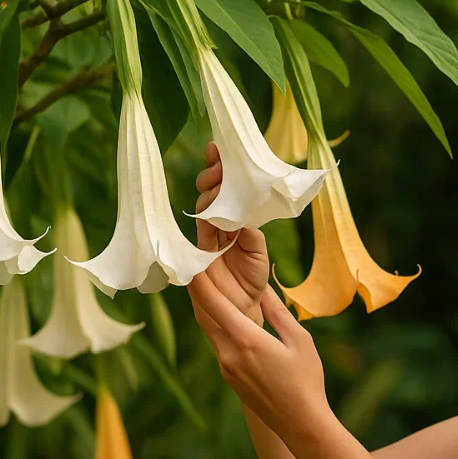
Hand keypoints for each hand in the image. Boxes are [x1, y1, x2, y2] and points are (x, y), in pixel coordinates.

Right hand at [188, 141, 269, 323]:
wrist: (243, 309)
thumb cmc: (253, 280)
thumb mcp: (258, 253)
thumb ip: (251, 234)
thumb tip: (244, 216)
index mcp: (236, 221)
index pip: (227, 190)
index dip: (223, 170)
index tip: (219, 149)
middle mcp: (219, 225)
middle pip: (211, 193)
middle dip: (213, 174)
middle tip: (218, 162)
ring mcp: (207, 237)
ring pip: (204, 206)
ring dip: (209, 190)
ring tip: (216, 177)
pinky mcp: (199, 252)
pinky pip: (200, 229)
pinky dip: (204, 214)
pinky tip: (208, 203)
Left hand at [188, 272, 334, 443]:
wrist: (300, 423)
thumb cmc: (306, 380)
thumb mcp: (299, 340)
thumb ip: (278, 312)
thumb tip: (264, 287)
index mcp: (246, 340)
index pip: (213, 303)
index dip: (200, 279)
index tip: (191, 258)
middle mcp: (228, 353)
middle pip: (203, 315)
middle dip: (199, 289)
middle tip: (194, 264)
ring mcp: (226, 367)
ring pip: (210, 330)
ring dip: (208, 308)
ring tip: (209, 286)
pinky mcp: (230, 377)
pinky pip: (219, 344)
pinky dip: (219, 326)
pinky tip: (227, 317)